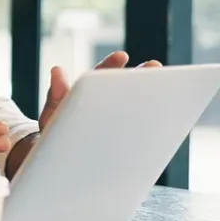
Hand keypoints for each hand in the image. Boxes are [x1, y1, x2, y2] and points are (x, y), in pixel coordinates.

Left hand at [40, 51, 161, 130]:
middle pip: (123, 87)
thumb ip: (56, 96)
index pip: (99, 77)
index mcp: (85, 96)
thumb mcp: (52, 116)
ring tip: (167, 92)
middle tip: (155, 66)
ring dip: (151, 98)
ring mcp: (115, 123)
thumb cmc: (54, 136)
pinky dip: (152, 124)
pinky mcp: (124, 141)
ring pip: (134, 107)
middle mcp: (103, 106)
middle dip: (139, 76)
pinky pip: (140, 131)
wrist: (60, 164)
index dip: (111, 66)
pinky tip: (167, 121)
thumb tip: (57, 69)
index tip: (122, 56)